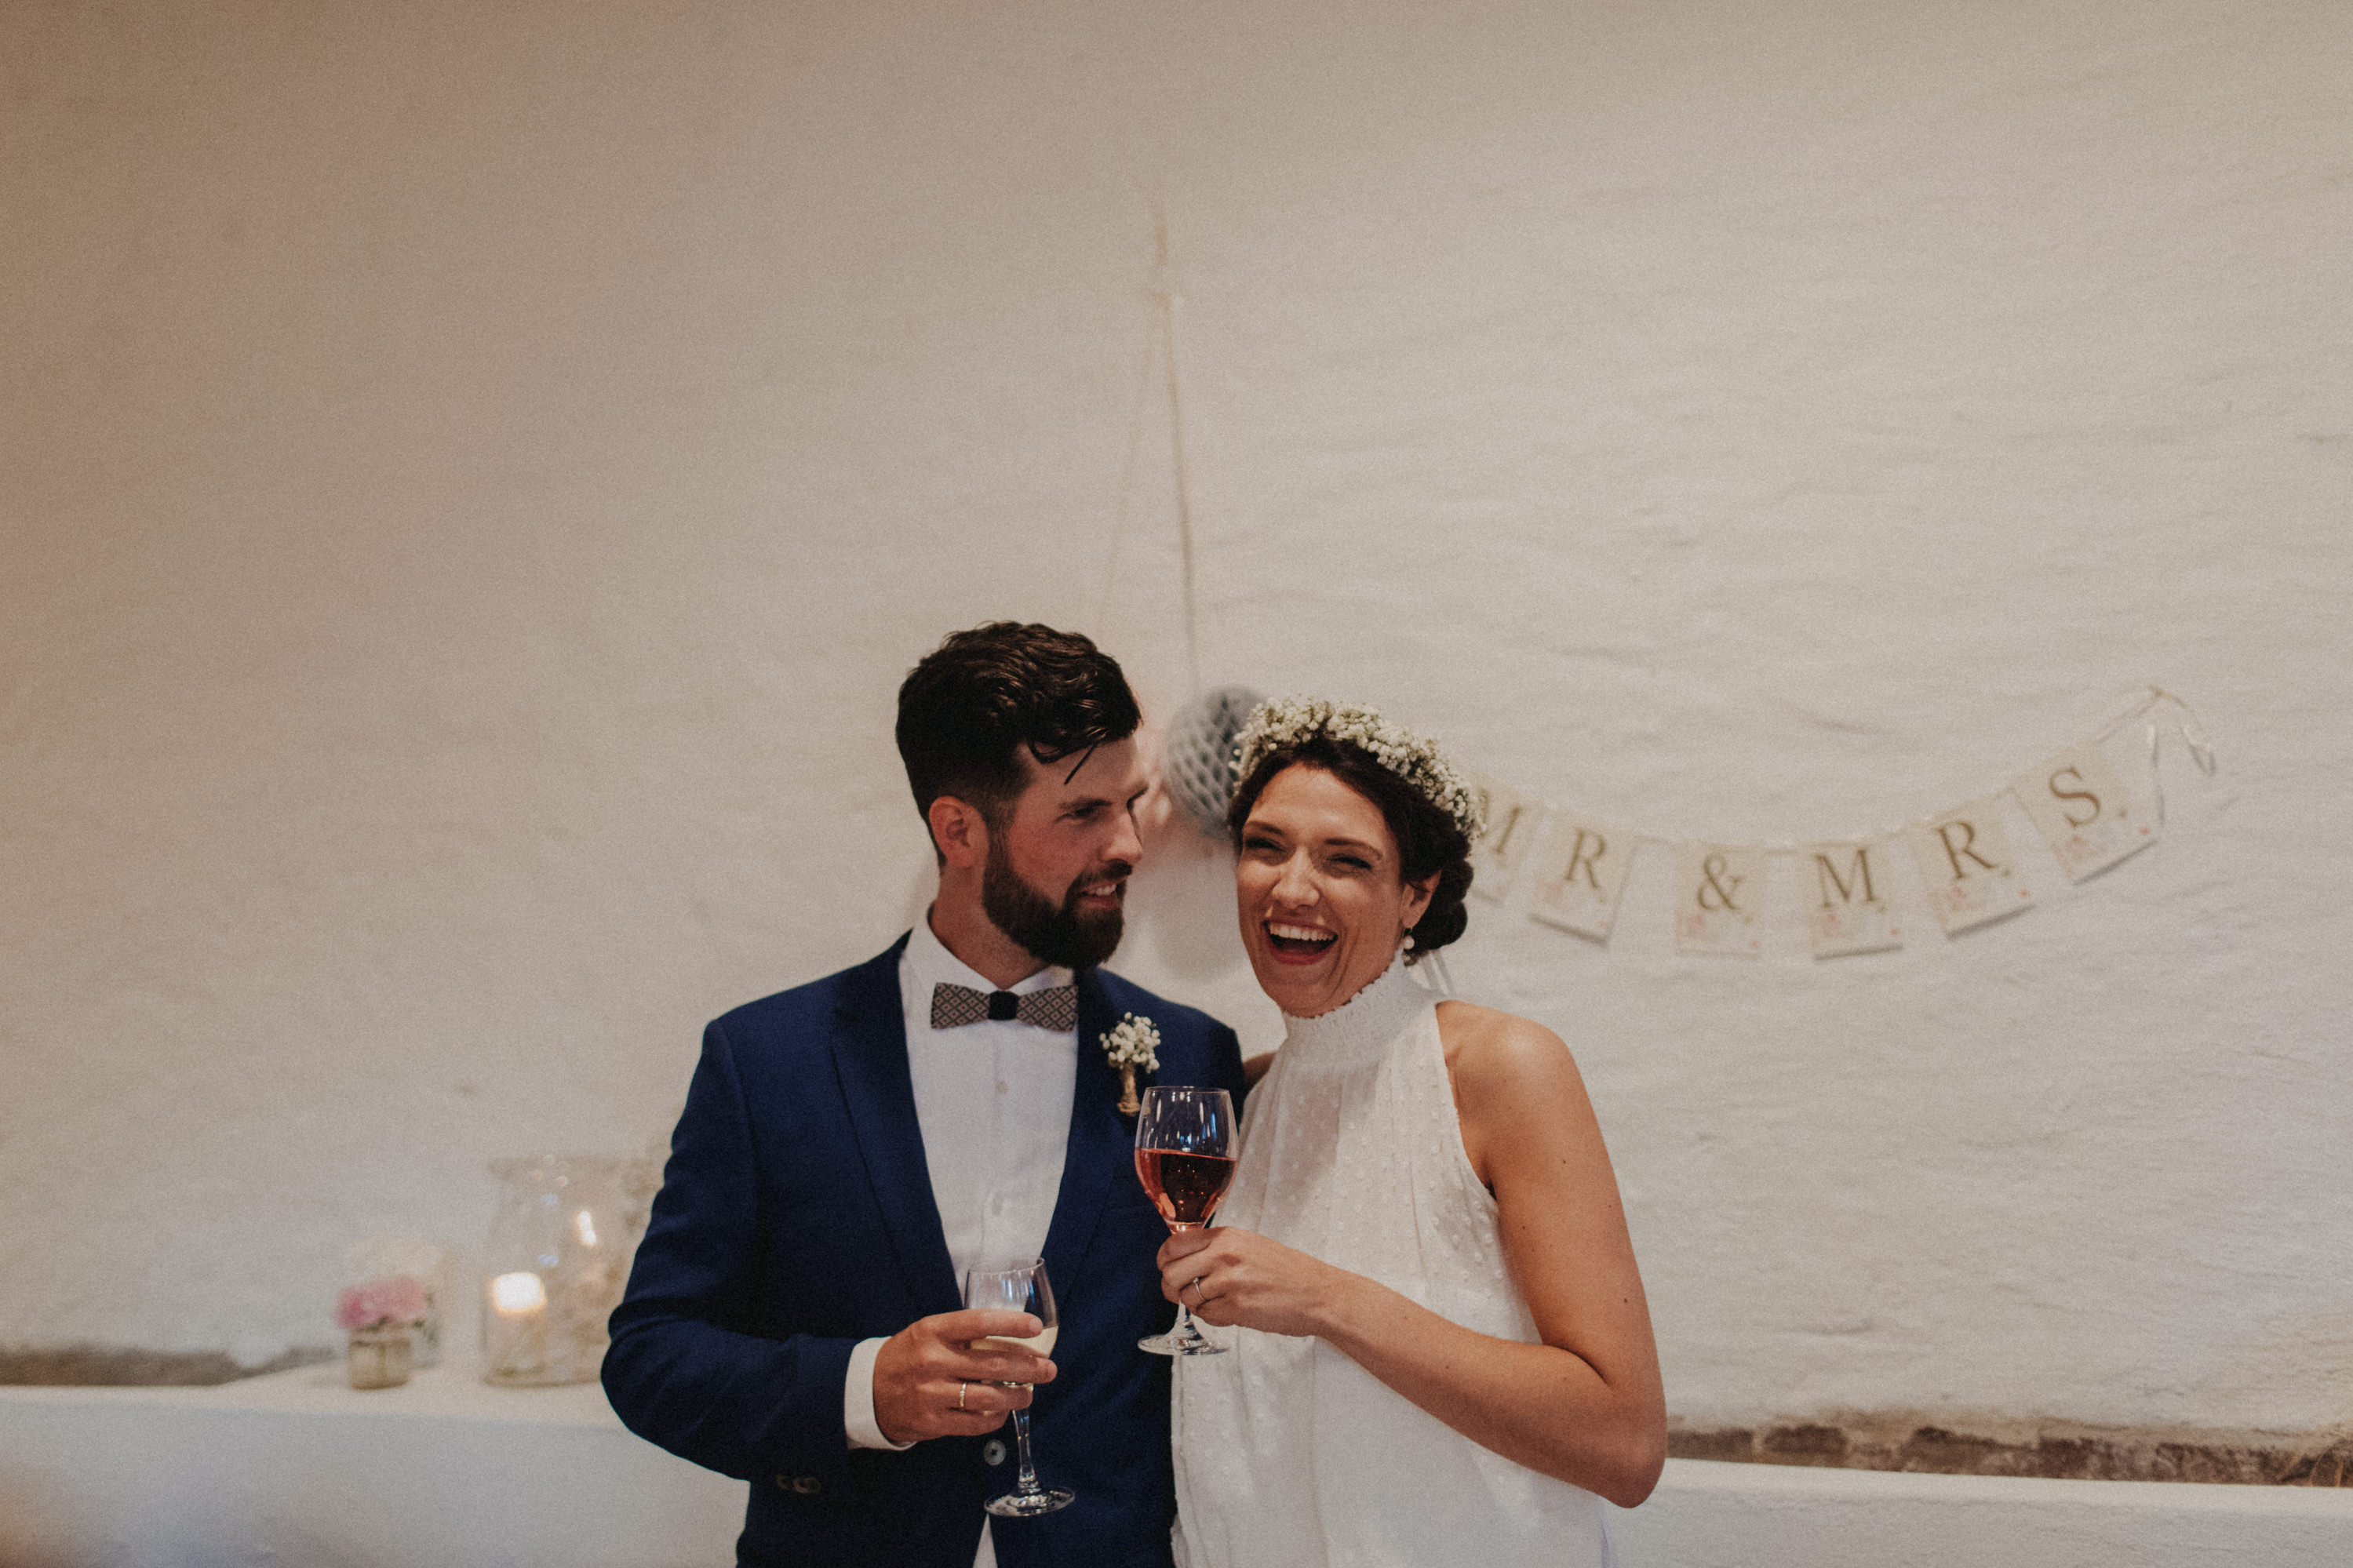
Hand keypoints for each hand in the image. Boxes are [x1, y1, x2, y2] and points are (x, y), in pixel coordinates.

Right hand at [871, 1309, 1057, 1444]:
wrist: (867, 1390)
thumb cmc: (908, 1356)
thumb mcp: (928, 1333)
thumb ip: (963, 1334)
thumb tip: (1012, 1337)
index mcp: (932, 1331)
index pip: (979, 1322)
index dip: (1011, 1324)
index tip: (1035, 1327)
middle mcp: (933, 1361)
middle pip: (994, 1363)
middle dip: (1029, 1367)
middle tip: (1048, 1368)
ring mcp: (932, 1393)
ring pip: (989, 1397)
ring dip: (1017, 1396)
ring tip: (1030, 1393)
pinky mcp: (933, 1422)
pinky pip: (975, 1423)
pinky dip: (996, 1418)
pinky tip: (1004, 1411)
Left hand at [1157, 1226, 1348, 1339]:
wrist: (1319, 1293)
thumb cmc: (1287, 1270)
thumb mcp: (1250, 1244)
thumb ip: (1217, 1247)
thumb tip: (1181, 1259)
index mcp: (1226, 1236)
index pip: (1173, 1245)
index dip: (1164, 1262)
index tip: (1167, 1270)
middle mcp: (1224, 1255)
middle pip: (1171, 1273)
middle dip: (1172, 1288)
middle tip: (1181, 1294)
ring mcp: (1230, 1282)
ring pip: (1187, 1298)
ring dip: (1198, 1305)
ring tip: (1220, 1301)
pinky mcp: (1237, 1308)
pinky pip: (1207, 1316)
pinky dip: (1214, 1317)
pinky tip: (1232, 1311)